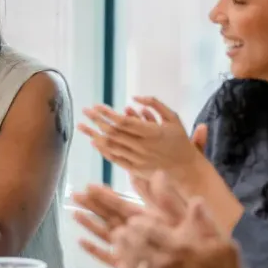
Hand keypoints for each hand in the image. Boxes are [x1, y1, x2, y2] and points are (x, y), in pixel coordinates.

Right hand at [73, 172, 188, 260]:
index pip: (123, 206)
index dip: (107, 196)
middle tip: (75, 195)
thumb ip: (169, 200)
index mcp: (149, 220)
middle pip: (110, 217)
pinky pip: (109, 258)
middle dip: (93, 206)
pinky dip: (95, 250)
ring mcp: (132, 251)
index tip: (90, 186)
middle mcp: (138, 233)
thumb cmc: (197, 251)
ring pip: (107, 235)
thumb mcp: (183, 221)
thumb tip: (158, 174)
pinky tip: (81, 243)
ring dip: (90, 224)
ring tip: (74, 214)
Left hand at [78, 97, 204, 180]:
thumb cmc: (179, 140)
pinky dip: (103, 150)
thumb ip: (155, 104)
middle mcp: (143, 147)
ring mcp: (137, 159)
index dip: (108, 113)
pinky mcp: (135, 169)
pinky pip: (115, 159)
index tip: (96, 106)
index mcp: (152, 133)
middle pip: (114, 133)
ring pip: (111, 146)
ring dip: (94, 135)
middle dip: (96, 120)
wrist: (186, 169)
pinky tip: (94, 141)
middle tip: (85, 111)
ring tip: (82, 126)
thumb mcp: (173, 117)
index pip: (123, 122)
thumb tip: (134, 98)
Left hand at [111, 202, 244, 267]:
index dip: (136, 222)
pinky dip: (123, 264)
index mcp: (180, 246)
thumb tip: (195, 200)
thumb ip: (206, 222)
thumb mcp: (223, 245)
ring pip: (128, 257)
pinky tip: (121, 258)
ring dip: (121, 246)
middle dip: (125, 231)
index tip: (133, 219)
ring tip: (117, 237)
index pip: (147, 228)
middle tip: (122, 227)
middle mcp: (164, 261)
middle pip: (133, 241)